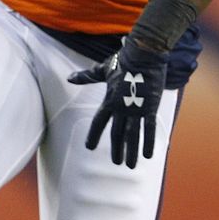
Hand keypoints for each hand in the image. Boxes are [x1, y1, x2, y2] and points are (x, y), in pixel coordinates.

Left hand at [68, 40, 168, 168]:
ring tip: (130, 165)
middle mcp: (121, 108)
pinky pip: (149, 129)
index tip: (89, 147)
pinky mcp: (150, 107)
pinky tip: (149, 156)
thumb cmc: (123, 60)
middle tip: (116, 162)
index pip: (98, 123)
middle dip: (116, 150)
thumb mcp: (102, 70)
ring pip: (132, 136)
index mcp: (109, 100)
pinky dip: (148, 143)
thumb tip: (69, 78)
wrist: (144, 54)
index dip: (93, 136)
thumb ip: (86, 77)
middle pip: (117, 134)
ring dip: (131, 152)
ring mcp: (136, 109)